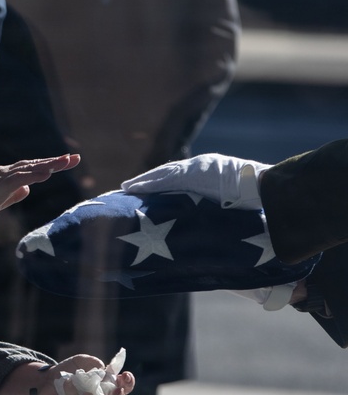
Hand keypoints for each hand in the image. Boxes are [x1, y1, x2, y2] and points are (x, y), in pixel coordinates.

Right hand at [0, 155, 80, 232]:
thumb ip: (12, 195)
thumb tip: (28, 189)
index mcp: (2, 177)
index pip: (29, 169)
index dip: (48, 166)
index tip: (65, 162)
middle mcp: (2, 173)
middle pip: (33, 164)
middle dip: (55, 161)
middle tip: (75, 158)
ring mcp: (0, 178)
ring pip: (29, 168)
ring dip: (50, 165)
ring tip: (68, 162)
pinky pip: (20, 178)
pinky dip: (35, 174)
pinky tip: (49, 173)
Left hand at [33, 355, 134, 394]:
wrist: (45, 382)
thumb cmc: (69, 373)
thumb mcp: (82, 363)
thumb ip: (94, 364)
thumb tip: (104, 372)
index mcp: (107, 390)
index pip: (124, 389)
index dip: (128, 384)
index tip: (125, 375)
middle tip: (117, 390)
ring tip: (86, 393)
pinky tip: (68, 383)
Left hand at [121, 154, 271, 209]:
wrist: (268, 191)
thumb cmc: (257, 203)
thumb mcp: (232, 205)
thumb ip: (216, 209)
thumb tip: (208, 228)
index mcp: (211, 172)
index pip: (180, 178)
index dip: (161, 184)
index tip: (144, 191)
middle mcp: (202, 166)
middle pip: (167, 173)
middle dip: (147, 181)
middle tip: (127, 189)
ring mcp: (197, 168)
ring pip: (162, 174)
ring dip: (142, 182)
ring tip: (125, 189)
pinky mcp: (193, 172)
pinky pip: (165, 178)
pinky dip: (148, 183)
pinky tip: (132, 188)